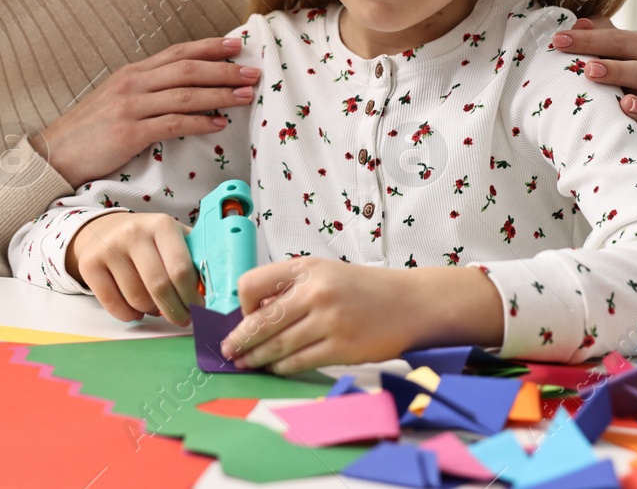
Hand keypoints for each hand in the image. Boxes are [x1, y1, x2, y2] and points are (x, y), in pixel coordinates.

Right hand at [32, 37, 261, 187]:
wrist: (54, 154)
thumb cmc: (89, 132)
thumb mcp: (117, 101)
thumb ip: (147, 92)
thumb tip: (183, 90)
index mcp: (132, 73)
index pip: (178, 52)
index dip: (209, 47)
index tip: (237, 46)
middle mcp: (133, 83)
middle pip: (187, 68)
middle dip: (224, 68)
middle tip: (253, 71)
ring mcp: (130, 106)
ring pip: (185, 93)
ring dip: (219, 93)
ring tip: (245, 95)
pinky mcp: (129, 132)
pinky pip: (173, 123)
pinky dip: (199, 122)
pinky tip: (218, 123)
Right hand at [67, 211, 200, 324]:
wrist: (106, 229)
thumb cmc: (150, 240)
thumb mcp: (175, 238)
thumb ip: (195, 259)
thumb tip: (215, 290)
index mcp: (162, 225)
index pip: (181, 269)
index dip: (192, 296)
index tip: (199, 308)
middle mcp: (133, 233)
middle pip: (159, 287)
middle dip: (176, 310)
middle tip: (182, 319)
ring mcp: (109, 248)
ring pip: (138, 299)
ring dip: (152, 311)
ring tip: (157, 305)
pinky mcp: (90, 265)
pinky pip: (115, 306)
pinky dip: (130, 315)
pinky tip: (137, 308)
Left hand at [220, 260, 503, 375]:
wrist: (409, 304)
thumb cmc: (361, 289)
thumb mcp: (323, 273)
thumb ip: (290, 289)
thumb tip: (252, 315)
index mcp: (305, 268)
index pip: (252, 284)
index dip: (243, 304)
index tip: (245, 315)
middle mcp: (315, 292)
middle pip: (261, 322)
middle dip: (240, 340)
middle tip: (227, 352)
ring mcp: (328, 322)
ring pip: (277, 346)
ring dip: (256, 358)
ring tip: (245, 363)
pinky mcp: (341, 348)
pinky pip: (298, 362)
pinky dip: (281, 367)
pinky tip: (275, 368)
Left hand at [552, 17, 636, 152]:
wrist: (607, 88)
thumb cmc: (602, 58)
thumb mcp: (597, 41)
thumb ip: (592, 30)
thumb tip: (580, 24)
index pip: (620, 40)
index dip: (590, 40)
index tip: (559, 40)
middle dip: (617, 70)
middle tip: (589, 70)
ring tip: (624, 104)